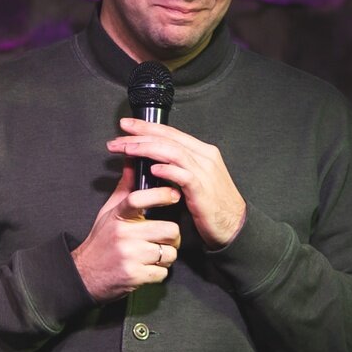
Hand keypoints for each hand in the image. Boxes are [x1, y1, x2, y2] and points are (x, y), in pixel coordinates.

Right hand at [71, 159, 181, 302]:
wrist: (84, 275)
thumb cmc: (101, 241)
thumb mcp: (109, 212)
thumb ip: (124, 188)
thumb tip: (132, 161)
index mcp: (118, 216)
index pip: (139, 199)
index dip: (160, 194)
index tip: (174, 194)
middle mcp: (124, 234)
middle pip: (168, 230)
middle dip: (172, 237)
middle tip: (164, 239)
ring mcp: (129, 256)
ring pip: (169, 253)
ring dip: (166, 257)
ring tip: (153, 255)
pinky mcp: (134, 276)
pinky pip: (163, 272)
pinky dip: (159, 273)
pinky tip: (146, 269)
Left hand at [107, 118, 246, 248]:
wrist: (234, 225)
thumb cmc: (212, 204)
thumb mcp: (194, 180)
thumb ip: (176, 168)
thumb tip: (150, 162)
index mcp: (201, 152)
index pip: (170, 133)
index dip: (147, 127)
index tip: (125, 126)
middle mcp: (204, 156)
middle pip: (168, 139)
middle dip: (140, 135)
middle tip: (117, 137)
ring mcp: (205, 171)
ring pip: (173, 152)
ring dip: (147, 149)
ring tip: (127, 149)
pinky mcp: (203, 189)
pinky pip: (183, 175)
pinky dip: (167, 170)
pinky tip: (152, 168)